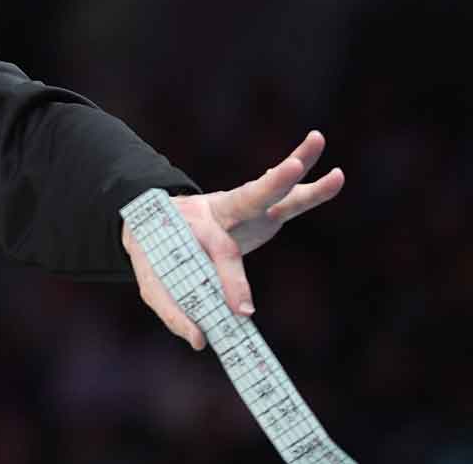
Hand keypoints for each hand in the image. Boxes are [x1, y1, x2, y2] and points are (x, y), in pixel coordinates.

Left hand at [121, 130, 343, 349]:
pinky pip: (287, 198)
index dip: (232, 285)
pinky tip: (334, 176)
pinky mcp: (257, 212)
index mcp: (193, 230)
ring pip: (268, 190)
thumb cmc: (156, 255)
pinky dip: (311, 186)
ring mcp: (240, 209)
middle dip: (270, 184)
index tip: (244, 313)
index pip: (220, 256)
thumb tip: (201, 341)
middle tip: (292, 167)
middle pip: (246, 198)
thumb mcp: (153, 283)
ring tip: (316, 145)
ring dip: (294, 170)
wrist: (151, 223)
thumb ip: (173, 311)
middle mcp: (219, 213)